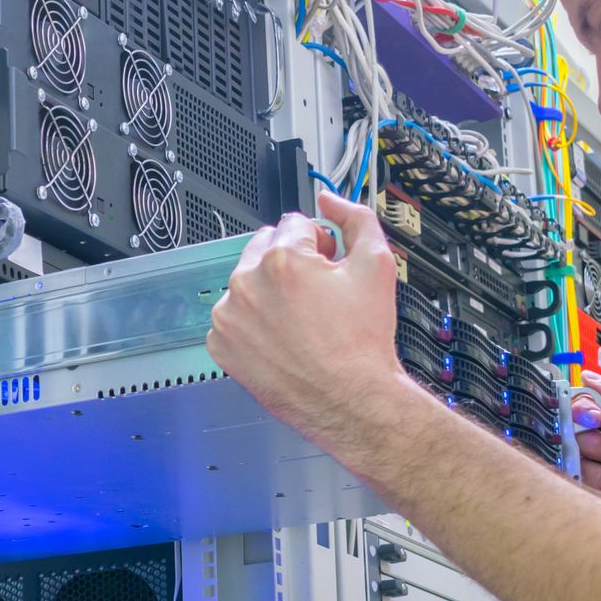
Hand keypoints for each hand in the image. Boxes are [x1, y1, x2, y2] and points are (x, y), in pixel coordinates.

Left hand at [206, 191, 404, 445]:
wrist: (352, 400)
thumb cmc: (362, 343)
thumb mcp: (377, 265)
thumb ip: (355, 218)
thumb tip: (330, 199)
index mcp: (281, 258)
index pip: (295, 225)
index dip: (319, 245)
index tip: (329, 269)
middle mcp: (247, 284)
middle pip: (266, 249)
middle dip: (291, 265)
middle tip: (319, 298)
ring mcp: (230, 317)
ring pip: (248, 284)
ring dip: (270, 294)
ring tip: (302, 323)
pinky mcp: (222, 346)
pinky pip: (234, 319)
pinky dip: (254, 325)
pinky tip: (283, 340)